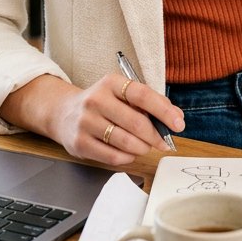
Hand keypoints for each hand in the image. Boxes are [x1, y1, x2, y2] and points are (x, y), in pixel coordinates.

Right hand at [0, 72, 184, 166]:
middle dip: (156, 136)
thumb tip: (176, 118)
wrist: (63, 113)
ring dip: (142, 148)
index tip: (178, 124)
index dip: (164, 110)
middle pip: (136, 122)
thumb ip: (149, 104)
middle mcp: (96, 100)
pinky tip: (128, 152)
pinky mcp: (80, 143)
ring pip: (126, 142)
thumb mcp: (122, 94)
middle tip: (163, 142)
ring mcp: (86, 122)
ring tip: (144, 146)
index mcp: (111, 83)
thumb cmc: (102, 104)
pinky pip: (113, 157)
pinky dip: (127, 157)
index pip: (142, 95)